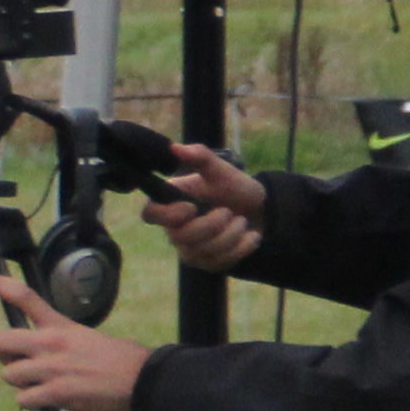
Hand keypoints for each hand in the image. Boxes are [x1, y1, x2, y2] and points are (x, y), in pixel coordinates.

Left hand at [0, 271, 148, 410]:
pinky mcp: (55, 393)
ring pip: (9, 374)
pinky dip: (32, 403)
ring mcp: (51, 368)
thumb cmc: (122, 360)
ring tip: (42, 384)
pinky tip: (49, 400)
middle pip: (1, 341)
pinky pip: (23, 399)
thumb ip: (61, 339)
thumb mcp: (87, 336)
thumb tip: (45, 349)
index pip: (24, 297)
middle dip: (5, 354)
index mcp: (60, 326)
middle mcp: (51, 343)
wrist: (143, 381)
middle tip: (20, 362)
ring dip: (21, 382)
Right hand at [137, 141, 269, 275]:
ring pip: (201, 252)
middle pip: (179, 238)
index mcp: (171, 204)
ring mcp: (190, 249)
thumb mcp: (221, 170)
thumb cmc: (233, 188)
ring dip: (230, 235)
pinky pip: (219, 262)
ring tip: (242, 222)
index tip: (192, 207)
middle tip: (230, 213)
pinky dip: (241, 247)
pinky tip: (250, 236)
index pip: (150, 215)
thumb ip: (200, 157)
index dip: (168, 216)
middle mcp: (174, 229)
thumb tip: (175, 147)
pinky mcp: (207, 263)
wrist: (259, 210)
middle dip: (211, 226)